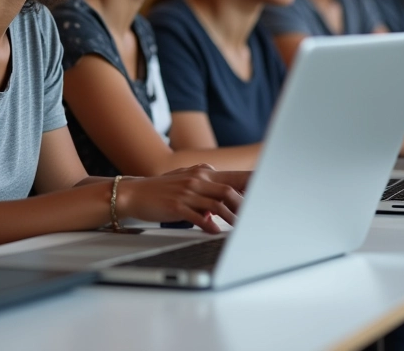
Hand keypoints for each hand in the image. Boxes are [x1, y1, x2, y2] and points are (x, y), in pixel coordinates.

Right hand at [116, 165, 248, 233]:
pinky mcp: (177, 206)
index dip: (252, 183)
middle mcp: (197, 179)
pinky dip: (208, 224)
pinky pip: (197, 216)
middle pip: (229, 190)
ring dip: (231, 217)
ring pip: (217, 204)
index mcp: (203, 172)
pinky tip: (214, 231)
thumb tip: (225, 198)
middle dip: (246, 204)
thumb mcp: (187, 180)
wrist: (135, 193)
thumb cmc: (162, 189)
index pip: (233, 177)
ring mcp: (187, 192)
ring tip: (241, 228)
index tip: (269, 189)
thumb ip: (207, 186)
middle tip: (258, 217)